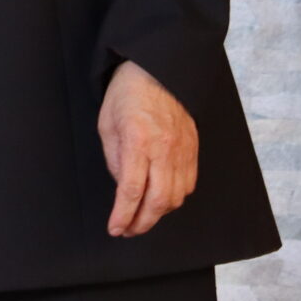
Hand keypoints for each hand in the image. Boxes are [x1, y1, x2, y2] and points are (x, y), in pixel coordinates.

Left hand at [99, 59, 198, 236]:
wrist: (159, 70)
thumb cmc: (128, 93)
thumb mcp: (107, 123)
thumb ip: (114, 159)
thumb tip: (123, 188)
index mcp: (138, 140)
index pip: (131, 190)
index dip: (122, 215)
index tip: (115, 228)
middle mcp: (164, 149)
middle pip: (158, 201)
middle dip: (142, 223)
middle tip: (128, 230)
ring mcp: (182, 151)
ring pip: (176, 197)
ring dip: (159, 213)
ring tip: (142, 217)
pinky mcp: (193, 150)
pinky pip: (188, 184)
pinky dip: (175, 198)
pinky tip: (162, 199)